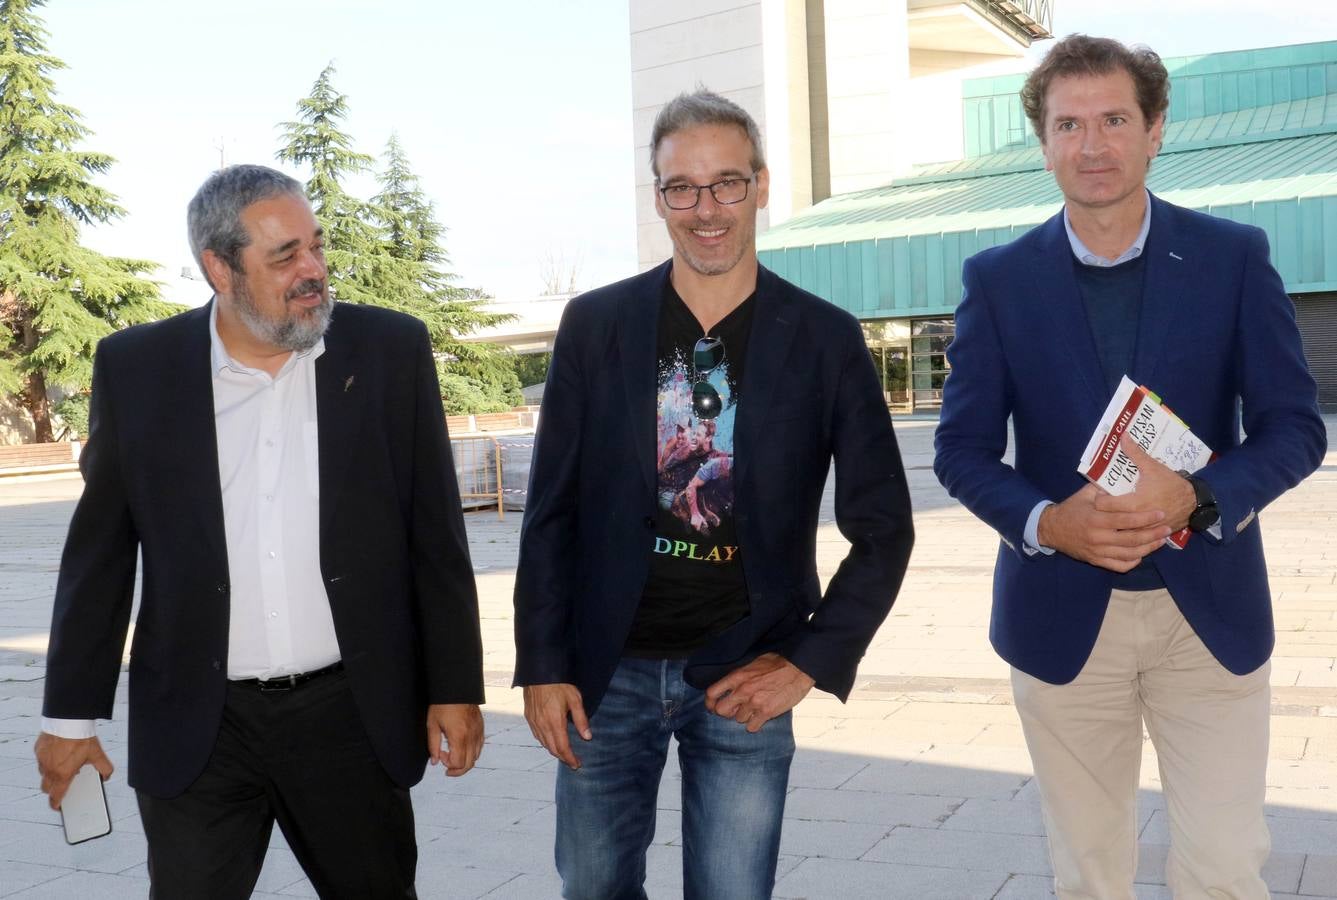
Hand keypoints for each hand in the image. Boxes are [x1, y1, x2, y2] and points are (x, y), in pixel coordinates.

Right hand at [35, 733, 112, 809]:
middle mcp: (49, 770)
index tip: (58, 806)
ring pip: (43, 773)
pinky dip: (48, 760)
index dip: (56, 804)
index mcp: (62, 775)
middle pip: (46, 788)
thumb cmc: (80, 738)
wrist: (68, 721)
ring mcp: (41, 760)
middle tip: (63, 785)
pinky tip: (59, 753)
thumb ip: (105, 768)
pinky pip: (41, 759)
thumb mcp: (97, 754)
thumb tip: (107, 776)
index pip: (55, 796)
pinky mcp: (38, 750)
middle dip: (53, 790)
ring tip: (64, 766)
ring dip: (51, 773)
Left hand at [425, 703, 483, 776]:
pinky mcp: (481, 728)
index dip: (448, 765)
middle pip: (469, 764)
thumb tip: (435, 761)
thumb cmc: (443, 704)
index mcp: (459, 736)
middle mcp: (471, 736)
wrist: (456, 688)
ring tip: (453, 754)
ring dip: (464, 761)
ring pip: (476, 757)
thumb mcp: (432, 725)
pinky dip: (472, 752)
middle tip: (446, 765)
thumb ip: (433, 746)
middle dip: (457, 769)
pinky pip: (480, 747)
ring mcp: (478, 732)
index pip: (459, 763)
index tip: (441, 756)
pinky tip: (462, 747)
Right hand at [523, 683, 589, 769]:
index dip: (570, 759)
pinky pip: (537, 736)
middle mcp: (543, 725)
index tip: (577, 764)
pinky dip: (545, 742)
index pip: (563, 748)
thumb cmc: (558, 684)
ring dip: (554, 751)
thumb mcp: (575, 699)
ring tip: (563, 753)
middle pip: (553, 749)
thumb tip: (587, 737)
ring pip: (544, 744)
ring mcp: (534, 722)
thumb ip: (581, 720)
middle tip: (572, 762)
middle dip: (563, 758)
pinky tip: (550, 741)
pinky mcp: (529, 718)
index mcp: (555, 722)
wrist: (538, 672)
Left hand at [705, 653, 814, 732]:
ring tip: (755, 708)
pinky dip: (755, 724)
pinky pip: (752, 727)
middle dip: (727, 711)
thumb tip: (732, 685)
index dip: (710, 702)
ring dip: (744, 716)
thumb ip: (741, 676)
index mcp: (738, 676)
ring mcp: (754, 703)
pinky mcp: (766, 712)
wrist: (799, 668)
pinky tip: (761, 716)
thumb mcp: (754, 663)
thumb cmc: (779, 663)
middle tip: (735, 709)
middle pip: (721, 710)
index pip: (712, 693)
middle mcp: (743, 691)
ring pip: (738, 719)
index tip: (713, 705)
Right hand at [1039, 482, 1170, 571]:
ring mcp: (1097, 551)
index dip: (1145, 517)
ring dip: (1147, 548)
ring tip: (1160, 541)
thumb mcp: (1085, 495)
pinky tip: (1142, 554)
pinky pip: (1119, 565)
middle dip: (1152, 534)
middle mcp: (1098, 537)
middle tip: (1167, 528)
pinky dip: (1133, 561)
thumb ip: (1104, 489)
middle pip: (1131, 539)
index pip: (1125, 520)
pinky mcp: (1096, 560)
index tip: (1160, 513)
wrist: (1051, 529)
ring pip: (1129, 554)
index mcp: (1096, 519)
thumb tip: (1123, 478)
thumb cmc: (1071, 509)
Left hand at [1092, 436, 1196, 531]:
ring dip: (1114, 527)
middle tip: (1101, 506)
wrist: (1195, 502)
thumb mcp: (1153, 467)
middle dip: (1103, 514)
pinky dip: (1126, 535)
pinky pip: (1134, 540)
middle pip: (1110, 521)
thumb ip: (1135, 453)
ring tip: (1108, 518)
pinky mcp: (1152, 537)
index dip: (1098, 500)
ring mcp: (1146, 531)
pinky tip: (1122, 528)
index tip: (1099, 495)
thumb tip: (1122, 435)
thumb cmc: (1171, 484)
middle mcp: (1138, 520)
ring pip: (1121, 534)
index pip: (1105, 505)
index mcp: (1135, 503)